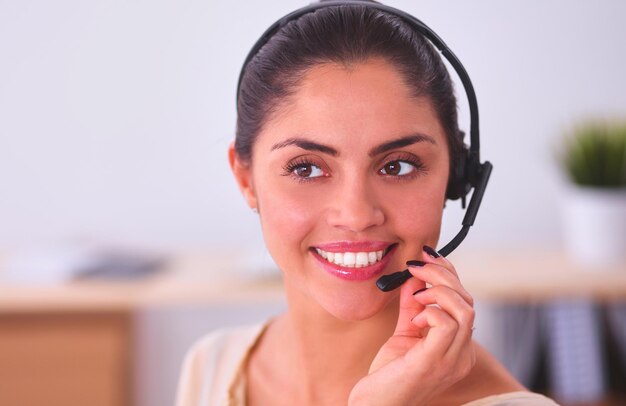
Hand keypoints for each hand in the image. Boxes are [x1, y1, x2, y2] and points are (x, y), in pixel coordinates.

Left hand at [349, 246, 475, 405]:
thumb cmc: (389, 375)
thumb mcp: (404, 333)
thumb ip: (412, 306)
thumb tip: (415, 277)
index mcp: (458, 348)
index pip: (466, 302)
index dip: (449, 274)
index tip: (426, 258)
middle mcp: (462, 356)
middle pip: (468, 301)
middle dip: (442, 274)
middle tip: (416, 268)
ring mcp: (452, 361)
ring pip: (465, 309)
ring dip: (437, 291)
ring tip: (415, 297)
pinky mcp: (434, 363)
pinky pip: (446, 324)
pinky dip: (429, 311)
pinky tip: (414, 318)